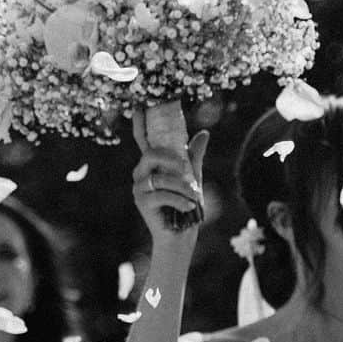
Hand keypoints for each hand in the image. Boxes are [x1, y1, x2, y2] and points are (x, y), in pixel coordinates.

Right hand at [130, 111, 207, 243]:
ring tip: (194, 197)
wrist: (180, 236)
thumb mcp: (193, 177)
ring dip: (183, 187)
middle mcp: (141, 173)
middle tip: (187, 169)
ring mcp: (139, 188)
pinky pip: (163, 194)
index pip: (142, 138)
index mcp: (152, 164)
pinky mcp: (142, 202)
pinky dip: (180, 200)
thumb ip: (194, 156)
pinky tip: (188, 207)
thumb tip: (203, 133)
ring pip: (161, 177)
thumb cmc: (185, 206)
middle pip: (151, 154)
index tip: (139, 104)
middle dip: (172, 160)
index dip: (140, 122)